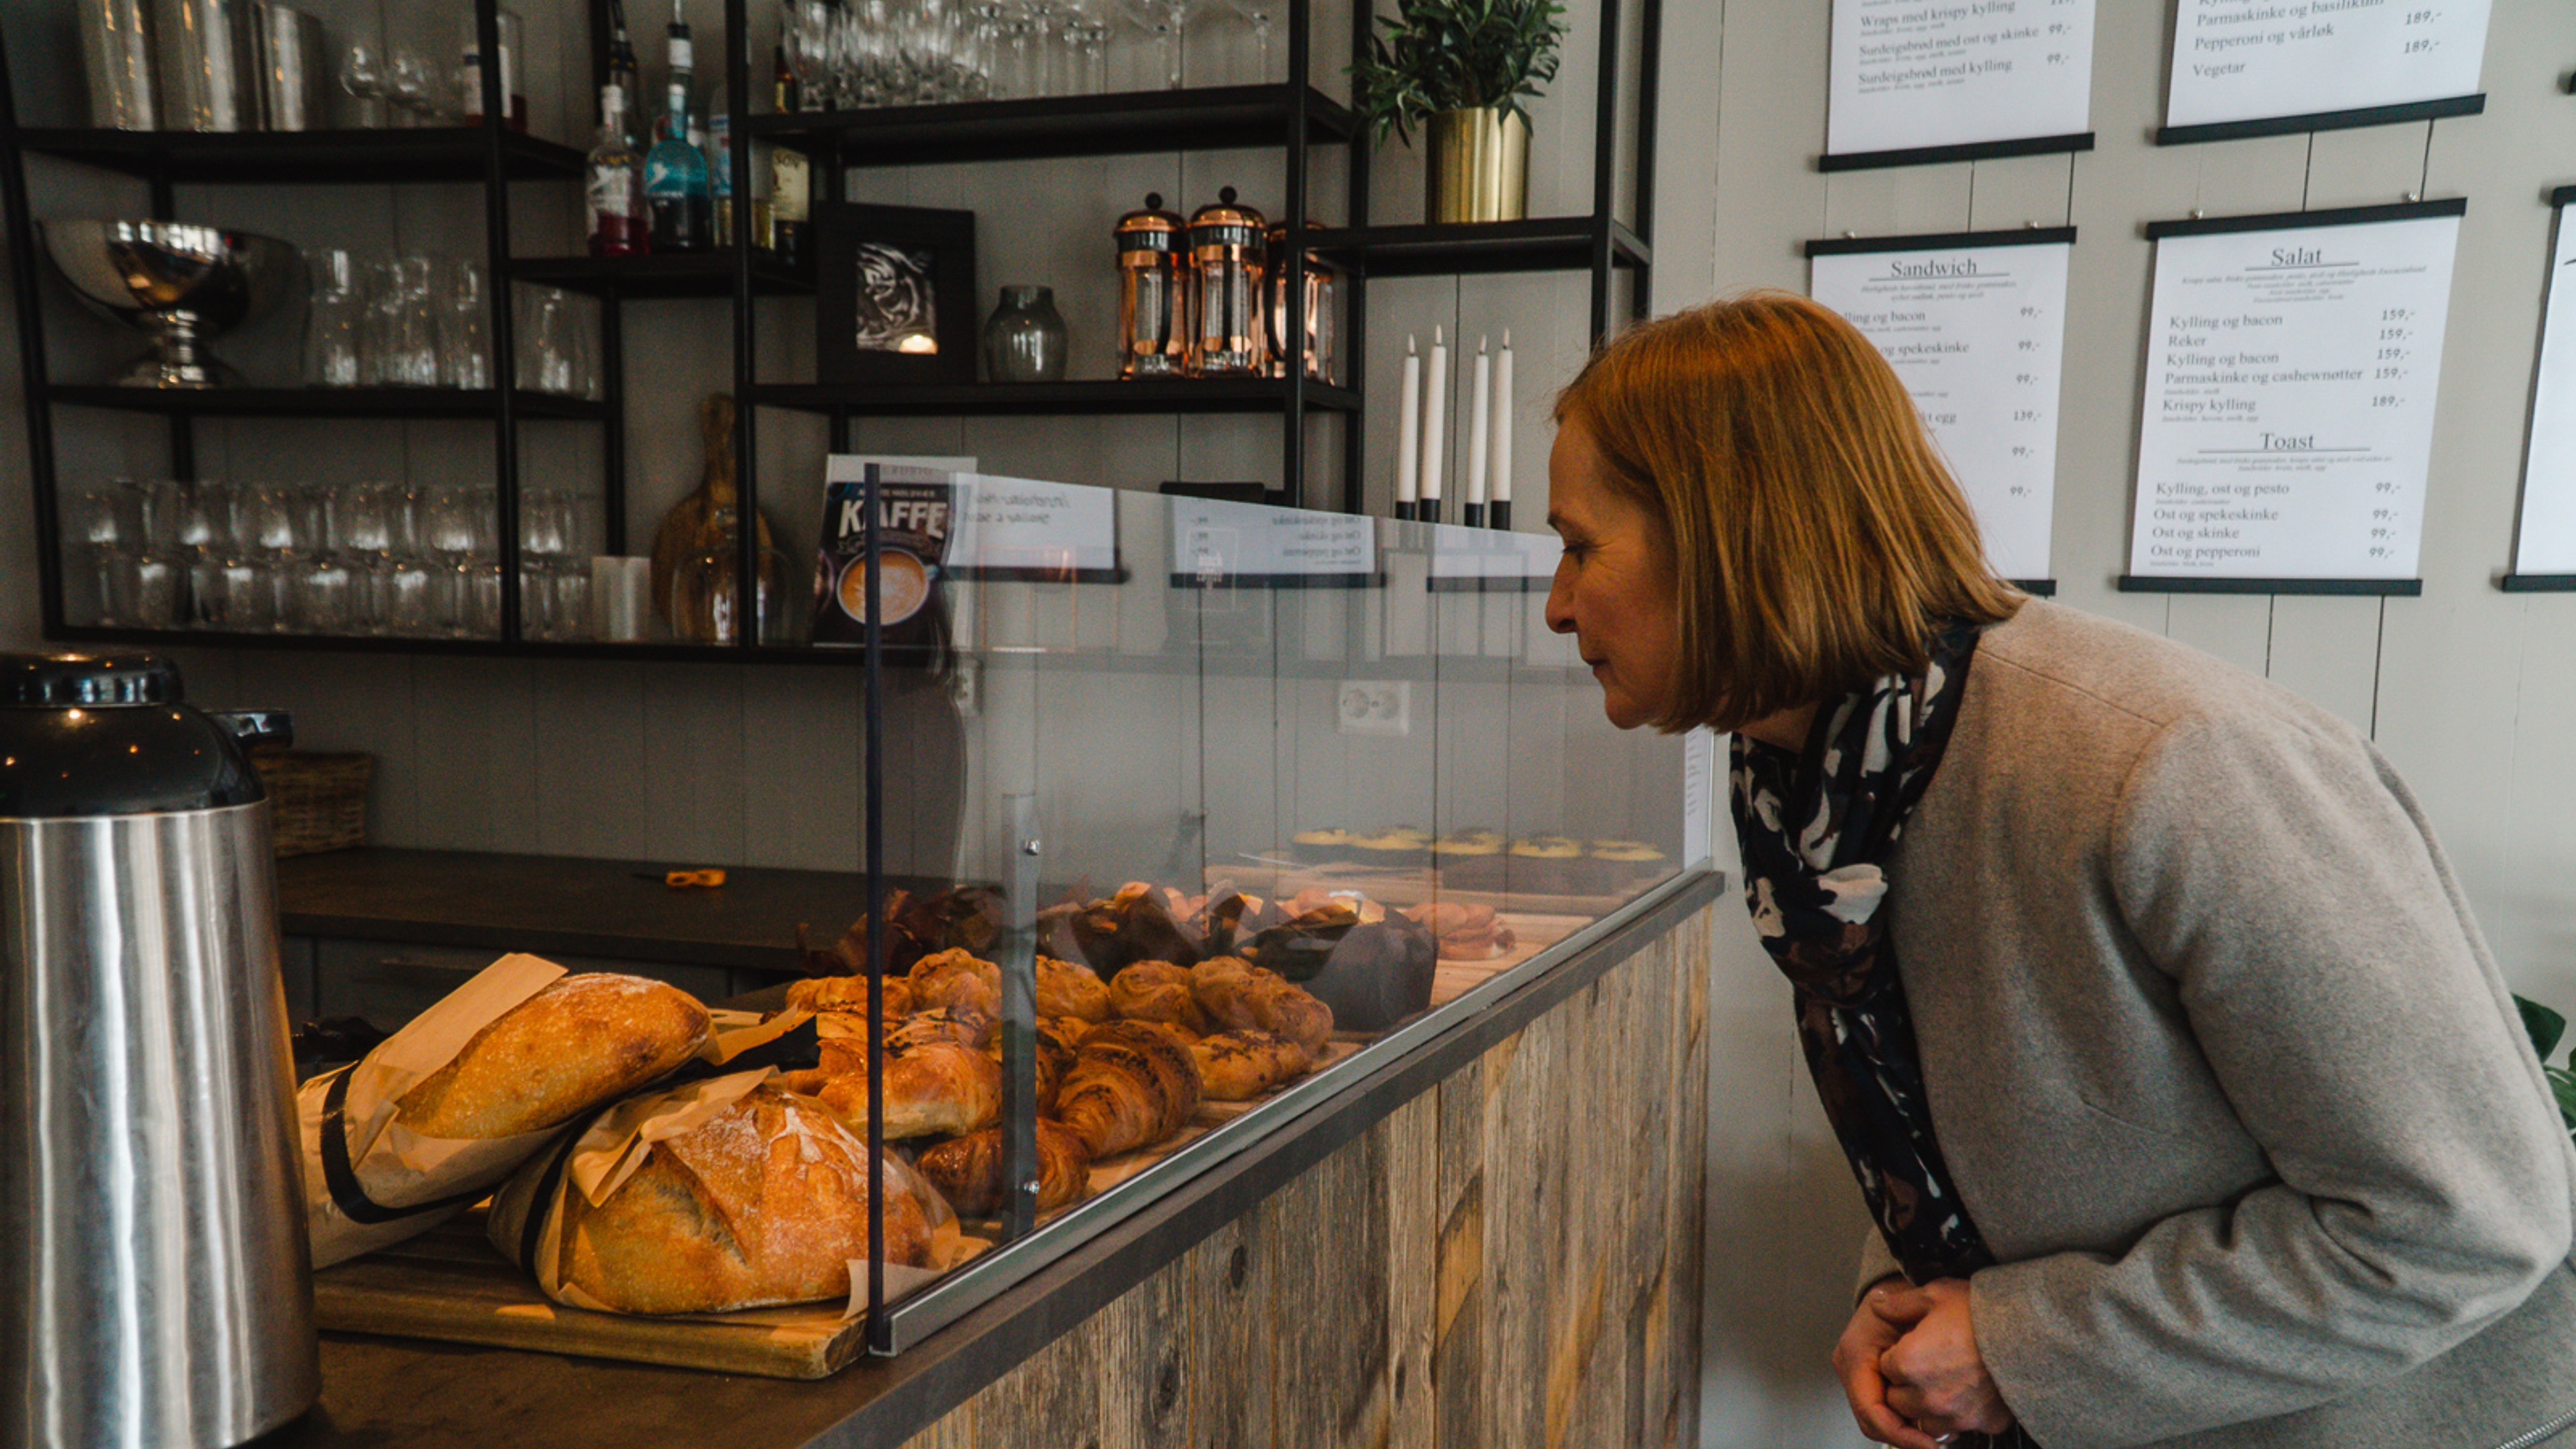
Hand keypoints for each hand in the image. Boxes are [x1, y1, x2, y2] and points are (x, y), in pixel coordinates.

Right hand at [1834, 1277, 1945, 1448]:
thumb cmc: (1903, 1294)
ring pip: (1879, 1422)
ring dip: (1906, 1434)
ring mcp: (1861, 1377)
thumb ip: (1912, 1329)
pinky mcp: (1873, 1382)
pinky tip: (1931, 1425)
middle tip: (1935, 1446)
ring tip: (1937, 1439)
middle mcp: (1853, 1370)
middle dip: (1904, 1439)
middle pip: (1872, 1423)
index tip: (1926, 1445)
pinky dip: (1907, 1424)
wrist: (1895, 1287)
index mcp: (1855, 1354)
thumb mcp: (1914, 1305)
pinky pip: (1885, 1413)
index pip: (1870, 1409)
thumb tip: (1909, 1361)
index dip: (1898, 1434)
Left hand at [1877, 1279, 2016, 1440]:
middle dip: (1906, 1384)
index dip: (1897, 1355)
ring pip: (1925, 1420)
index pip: (1885, 1368)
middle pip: (1899, 1400)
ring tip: (1946, 1381)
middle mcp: (1928, 1396)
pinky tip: (1970, 1392)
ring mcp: (1956, 1414)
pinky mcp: (1984, 1423)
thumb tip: (1876, 1303)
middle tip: (1927, 1363)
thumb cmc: (1982, 1311)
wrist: (2033, 1331)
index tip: (1911, 1345)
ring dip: (1928, 1406)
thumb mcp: (1935, 1294)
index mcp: (1908, 1364)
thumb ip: (1899, 1304)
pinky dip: (1960, 1414)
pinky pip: (1960, 1427)